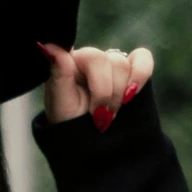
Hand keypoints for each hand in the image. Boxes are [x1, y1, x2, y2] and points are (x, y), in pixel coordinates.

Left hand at [38, 42, 153, 131]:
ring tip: (110, 114)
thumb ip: (58, 75)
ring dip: (119, 95)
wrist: (89, 145)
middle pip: (111, 62)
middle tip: (99, 118)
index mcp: (71, 62)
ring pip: (125, 65)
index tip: (95, 112)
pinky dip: (140, 76)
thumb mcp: (60, 106)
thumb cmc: (69, 124)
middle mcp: (91, 58)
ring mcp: (111, 63)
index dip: (100, 86)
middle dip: (108, 96)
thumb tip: (48, 46)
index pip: (92, 56)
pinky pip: (143, 60)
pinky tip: (131, 95)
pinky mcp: (131, 70)